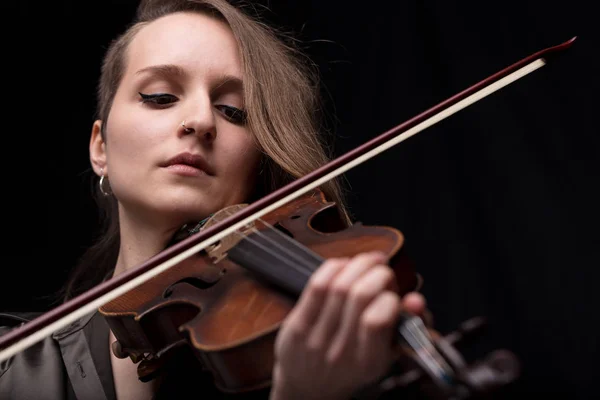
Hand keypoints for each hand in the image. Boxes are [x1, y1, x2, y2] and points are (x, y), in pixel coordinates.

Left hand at [270, 251, 425, 399]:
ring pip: (339, 286)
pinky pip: (316, 286)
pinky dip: (334, 268)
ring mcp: (316, 339)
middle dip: (377, 272)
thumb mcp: (387, 354)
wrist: (310, 387)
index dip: (389, 297)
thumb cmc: (354, 364)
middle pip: (359, 295)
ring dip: (358, 264)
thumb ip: (407, 326)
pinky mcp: (297, 326)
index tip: (392, 293)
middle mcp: (342, 352)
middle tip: (382, 270)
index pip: (377, 320)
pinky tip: (343, 266)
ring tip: (367, 262)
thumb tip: (415, 300)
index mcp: (370, 361)